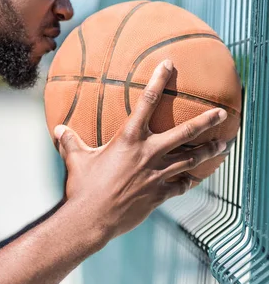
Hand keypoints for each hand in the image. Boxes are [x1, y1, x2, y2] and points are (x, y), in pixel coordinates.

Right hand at [54, 60, 226, 243]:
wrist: (91, 219)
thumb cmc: (82, 186)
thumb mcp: (75, 159)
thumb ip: (70, 141)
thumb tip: (58, 128)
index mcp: (129, 139)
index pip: (147, 101)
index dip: (158, 80)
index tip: (169, 64)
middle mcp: (148, 153)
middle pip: (185, 133)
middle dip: (207, 121)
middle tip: (223, 113)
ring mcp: (157, 175)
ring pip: (191, 160)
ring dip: (209, 152)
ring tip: (224, 146)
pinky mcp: (160, 194)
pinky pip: (181, 185)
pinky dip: (189, 180)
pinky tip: (195, 178)